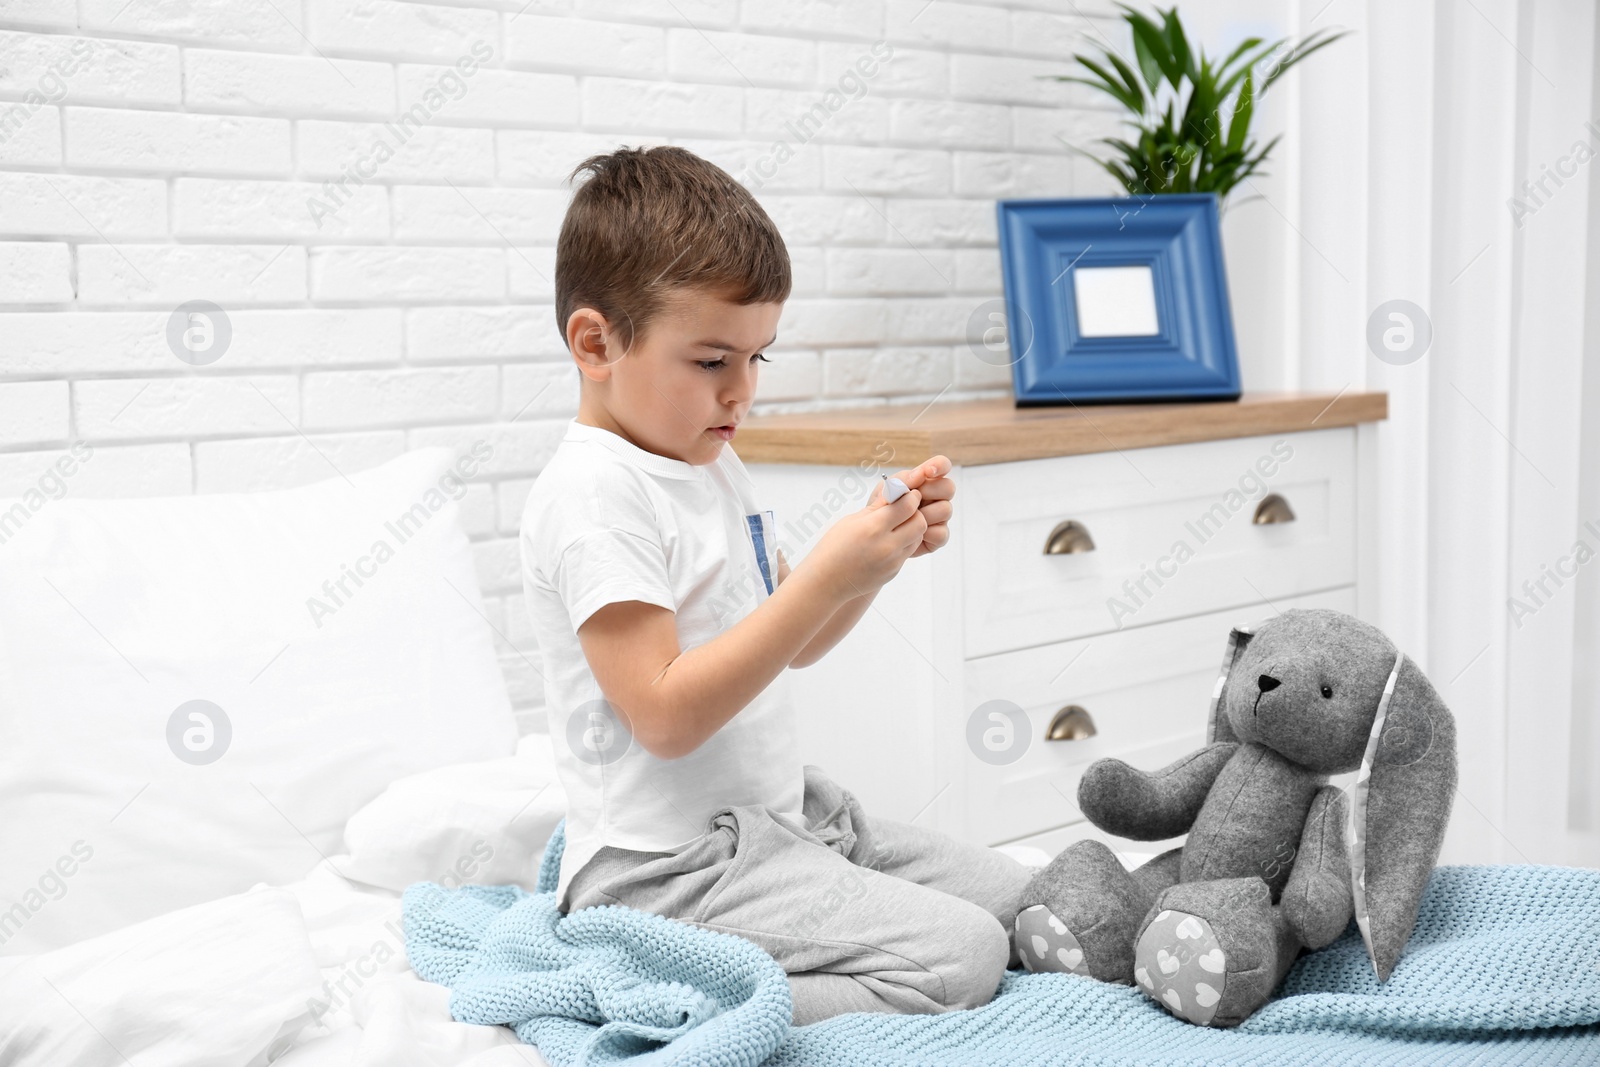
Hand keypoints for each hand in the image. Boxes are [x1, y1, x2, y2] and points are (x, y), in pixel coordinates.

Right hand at [802, 475, 927, 601]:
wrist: (826, 581)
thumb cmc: (833, 547)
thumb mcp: (852, 520)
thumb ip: (878, 506)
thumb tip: (896, 489)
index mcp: (873, 528)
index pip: (908, 506)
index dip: (910, 497)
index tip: (906, 494)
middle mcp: (886, 546)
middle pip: (920, 522)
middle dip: (915, 512)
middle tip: (904, 509)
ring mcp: (892, 561)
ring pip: (917, 537)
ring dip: (912, 528)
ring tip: (896, 525)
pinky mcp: (894, 571)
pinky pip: (907, 552)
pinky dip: (904, 543)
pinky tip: (888, 541)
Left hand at [892, 455, 952, 557]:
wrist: (875, 535)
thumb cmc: (882, 508)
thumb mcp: (886, 490)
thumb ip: (903, 479)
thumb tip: (921, 473)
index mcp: (925, 481)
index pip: (942, 465)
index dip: (940, 465)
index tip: (928, 471)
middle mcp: (937, 497)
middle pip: (949, 487)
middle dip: (929, 491)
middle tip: (911, 499)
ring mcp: (940, 516)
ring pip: (946, 509)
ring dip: (924, 514)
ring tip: (906, 519)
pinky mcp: (939, 536)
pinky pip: (941, 533)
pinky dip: (924, 534)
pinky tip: (911, 535)